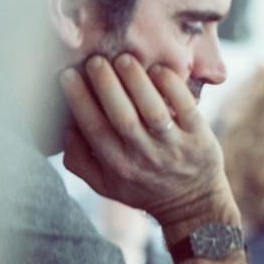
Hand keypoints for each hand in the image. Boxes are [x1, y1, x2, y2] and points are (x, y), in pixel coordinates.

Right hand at [59, 53, 229, 227]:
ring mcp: (173, 147)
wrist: (192, 204)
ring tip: (123, 59)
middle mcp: (144, 156)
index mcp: (116, 166)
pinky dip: (171, 87)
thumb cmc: (142, 187)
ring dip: (136, 81)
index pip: (93, 128)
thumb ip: (79, 160)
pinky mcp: (200, 138)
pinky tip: (158, 69)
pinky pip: (186, 108)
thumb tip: (64, 127)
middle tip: (95, 60)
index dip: (79, 99)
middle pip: (121, 117)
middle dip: (105, 85)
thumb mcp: (104, 184)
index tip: (67, 74)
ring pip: (152, 110)